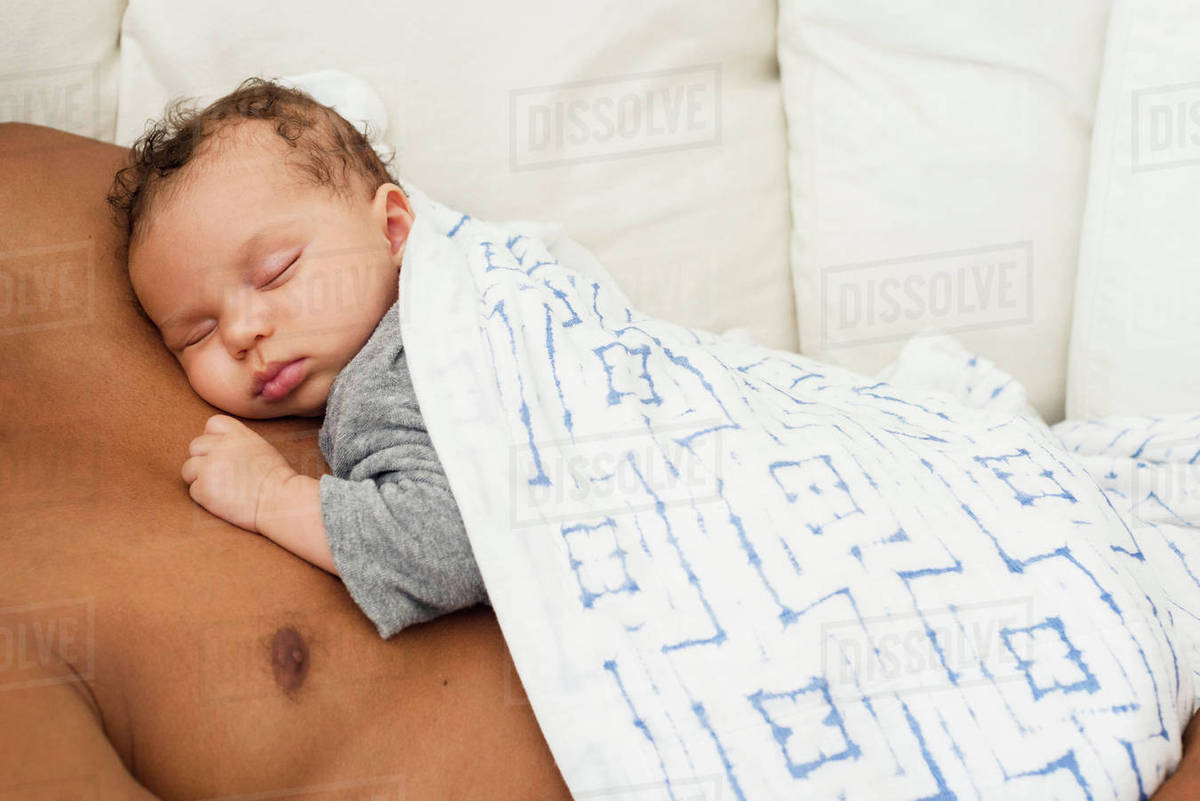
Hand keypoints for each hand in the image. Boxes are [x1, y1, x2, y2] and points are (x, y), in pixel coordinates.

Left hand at [181, 414, 295, 532]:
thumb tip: (217, 446)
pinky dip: (205, 497)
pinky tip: (224, 500)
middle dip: (204, 460)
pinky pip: (193, 491)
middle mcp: (221, 446)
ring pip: (189, 469)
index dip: (214, 438)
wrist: (281, 501)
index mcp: (238, 434)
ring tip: (223, 488)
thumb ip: (237, 442)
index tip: (224, 452)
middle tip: (223, 475)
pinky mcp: (204, 488)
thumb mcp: (260, 448)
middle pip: (195, 447)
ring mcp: (210, 467)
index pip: (212, 424)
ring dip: (201, 479)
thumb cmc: (276, 479)